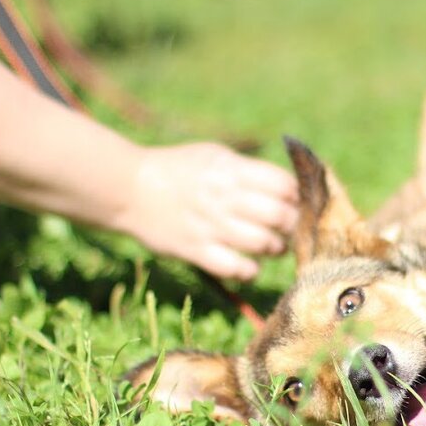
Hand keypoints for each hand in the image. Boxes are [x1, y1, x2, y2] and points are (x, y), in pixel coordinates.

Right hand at [119, 143, 298, 279]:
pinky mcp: (196, 250)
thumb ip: (248, 169)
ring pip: (263, 243)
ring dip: (276, 248)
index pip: (283, 185)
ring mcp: (210, 226)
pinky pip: (236, 268)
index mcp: (230, 170)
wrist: (129, 188)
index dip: (296, 196)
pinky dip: (250, 270)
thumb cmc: (177, 169)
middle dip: (292, 224)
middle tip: (289, 228)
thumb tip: (289, 187)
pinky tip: (250, 265)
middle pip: (279, 216)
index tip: (295, 202)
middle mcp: (223, 197)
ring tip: (273, 246)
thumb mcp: (213, 155)